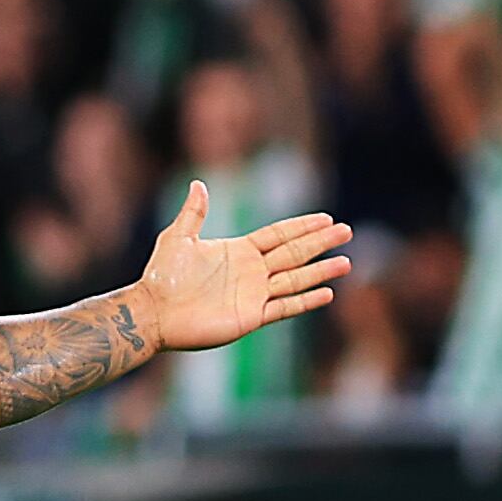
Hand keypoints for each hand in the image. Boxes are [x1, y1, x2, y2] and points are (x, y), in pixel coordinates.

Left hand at [130, 182, 351, 352]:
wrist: (153, 312)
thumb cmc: (161, 276)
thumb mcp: (177, 238)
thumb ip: (193, 213)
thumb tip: (198, 183)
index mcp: (238, 251)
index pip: (278, 235)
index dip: (302, 226)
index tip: (326, 218)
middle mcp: (251, 272)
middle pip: (294, 254)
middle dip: (320, 243)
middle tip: (347, 231)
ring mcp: (253, 295)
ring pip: (295, 280)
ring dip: (321, 271)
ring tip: (346, 263)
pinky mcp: (250, 317)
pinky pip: (284, 307)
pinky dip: (305, 300)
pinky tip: (327, 292)